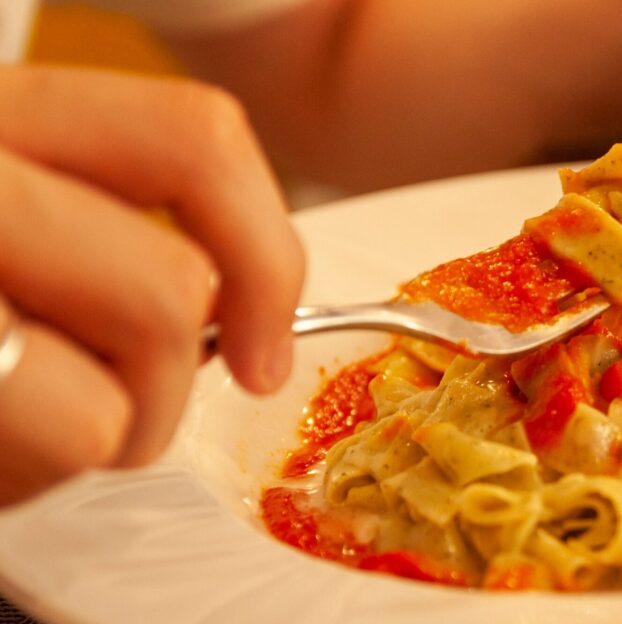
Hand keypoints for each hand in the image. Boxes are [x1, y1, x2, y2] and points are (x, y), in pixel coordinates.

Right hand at [0, 66, 303, 504]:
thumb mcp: (17, 228)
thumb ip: (109, 235)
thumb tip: (245, 316)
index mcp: (1, 115)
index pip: (198, 138)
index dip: (266, 253)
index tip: (261, 344)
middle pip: (170, 284)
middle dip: (169, 381)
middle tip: (117, 406)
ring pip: (126, 379)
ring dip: (101, 433)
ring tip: (17, 423)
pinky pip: (67, 430)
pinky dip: (34, 472)